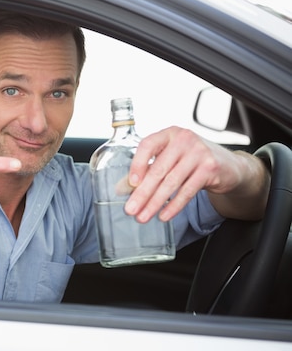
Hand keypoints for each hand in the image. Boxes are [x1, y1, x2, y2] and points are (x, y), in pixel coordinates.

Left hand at [124, 126, 268, 222]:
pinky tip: (163, 216)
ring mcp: (198, 152)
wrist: (228, 166)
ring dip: (155, 203)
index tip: (130, 184)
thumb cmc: (192, 161)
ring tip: (143, 216)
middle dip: (142, 193)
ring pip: (171, 183)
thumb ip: (148, 170)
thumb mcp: (170, 159)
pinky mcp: (210, 168)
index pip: (147, 145)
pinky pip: (187, 191)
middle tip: (130, 209)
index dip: (137, 164)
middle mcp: (184, 139)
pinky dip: (174, 206)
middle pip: (158, 169)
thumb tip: (122, 188)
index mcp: (169, 134)